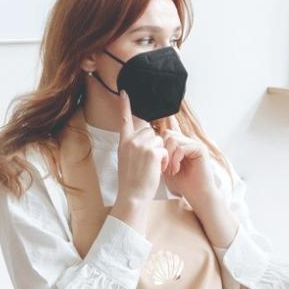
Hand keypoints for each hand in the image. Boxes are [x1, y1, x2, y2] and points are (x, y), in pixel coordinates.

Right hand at [112, 92, 165, 230]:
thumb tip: (147, 137)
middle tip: (149, 161)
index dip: (124, 106)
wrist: (132, 195)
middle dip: (155, 144)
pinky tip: (158, 169)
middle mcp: (131, 141)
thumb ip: (133, 147)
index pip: (124, 120)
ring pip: (160, 140)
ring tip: (153, 166)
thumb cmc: (131, 182)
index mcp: (123, 143)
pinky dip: (165, 160)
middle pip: (150, 131)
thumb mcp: (126, 160)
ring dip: (161, 152)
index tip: (124, 93)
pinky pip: (165, 150)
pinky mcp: (152, 152)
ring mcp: (141, 146)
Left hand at [159, 126, 217, 208]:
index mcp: (181, 145)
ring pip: (173, 139)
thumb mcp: (166, 168)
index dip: (159, 148)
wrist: (198, 195)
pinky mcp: (200, 149)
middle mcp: (189, 142)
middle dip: (163, 151)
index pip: (165, 135)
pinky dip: (175, 160)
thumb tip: (150, 145)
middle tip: (164, 168)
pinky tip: (176, 170)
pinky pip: (181, 148)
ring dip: (169, 156)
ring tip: (171, 170)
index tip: (160, 166)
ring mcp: (195, 144)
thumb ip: (161, 155)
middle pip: (168, 134)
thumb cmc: (182, 184)